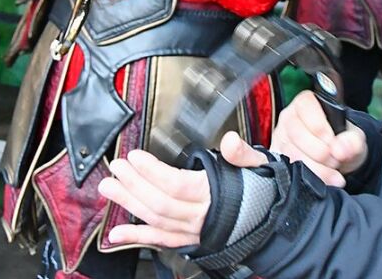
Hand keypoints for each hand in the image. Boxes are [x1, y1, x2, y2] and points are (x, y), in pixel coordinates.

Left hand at [99, 132, 264, 248]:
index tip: (135, 157)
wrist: (272, 219)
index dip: (152, 172)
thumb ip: (242, 154)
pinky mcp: (189, 239)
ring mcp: (194, 231)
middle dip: (134, 185)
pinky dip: (138, 236)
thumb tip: (231, 141)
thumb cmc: (262, 189)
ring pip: (156, 220)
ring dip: (129, 204)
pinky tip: (116, 232)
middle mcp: (202, 217)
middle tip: (116, 168)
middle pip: (160, 203)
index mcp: (216, 194)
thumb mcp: (258, 164)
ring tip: (109, 188)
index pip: (177, 185)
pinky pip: (160, 240)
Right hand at [270, 91, 367, 187]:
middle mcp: (289, 118)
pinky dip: (310, 178)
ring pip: (291, 155)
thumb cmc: (342, 141)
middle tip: (336, 159)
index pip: (305, 107)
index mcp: (306, 103)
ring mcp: (280, 139)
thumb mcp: (354, 137)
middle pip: (297, 134)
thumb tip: (341, 149)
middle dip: (320, 152)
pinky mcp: (277, 158)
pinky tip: (324, 180)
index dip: (319, 125)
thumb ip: (352, 140)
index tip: (332, 141)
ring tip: (334, 171)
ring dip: (317, 168)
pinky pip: (288, 170)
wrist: (337, 159)